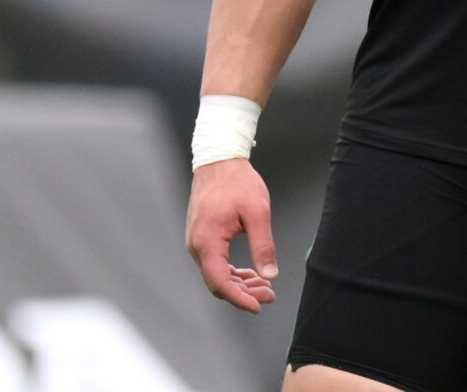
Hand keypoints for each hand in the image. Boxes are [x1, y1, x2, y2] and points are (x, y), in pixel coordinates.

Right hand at [186, 158, 278, 312]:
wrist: (218, 160)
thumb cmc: (236, 181)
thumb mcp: (257, 212)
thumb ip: (263, 245)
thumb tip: (270, 274)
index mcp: (207, 241)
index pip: (220, 282)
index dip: (239, 299)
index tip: (258, 306)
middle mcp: (196, 244)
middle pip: (216, 283)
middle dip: (243, 293)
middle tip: (268, 295)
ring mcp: (196, 241)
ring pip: (215, 274)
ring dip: (239, 283)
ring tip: (263, 285)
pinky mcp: (200, 236)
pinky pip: (213, 263)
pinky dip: (230, 271)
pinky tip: (249, 273)